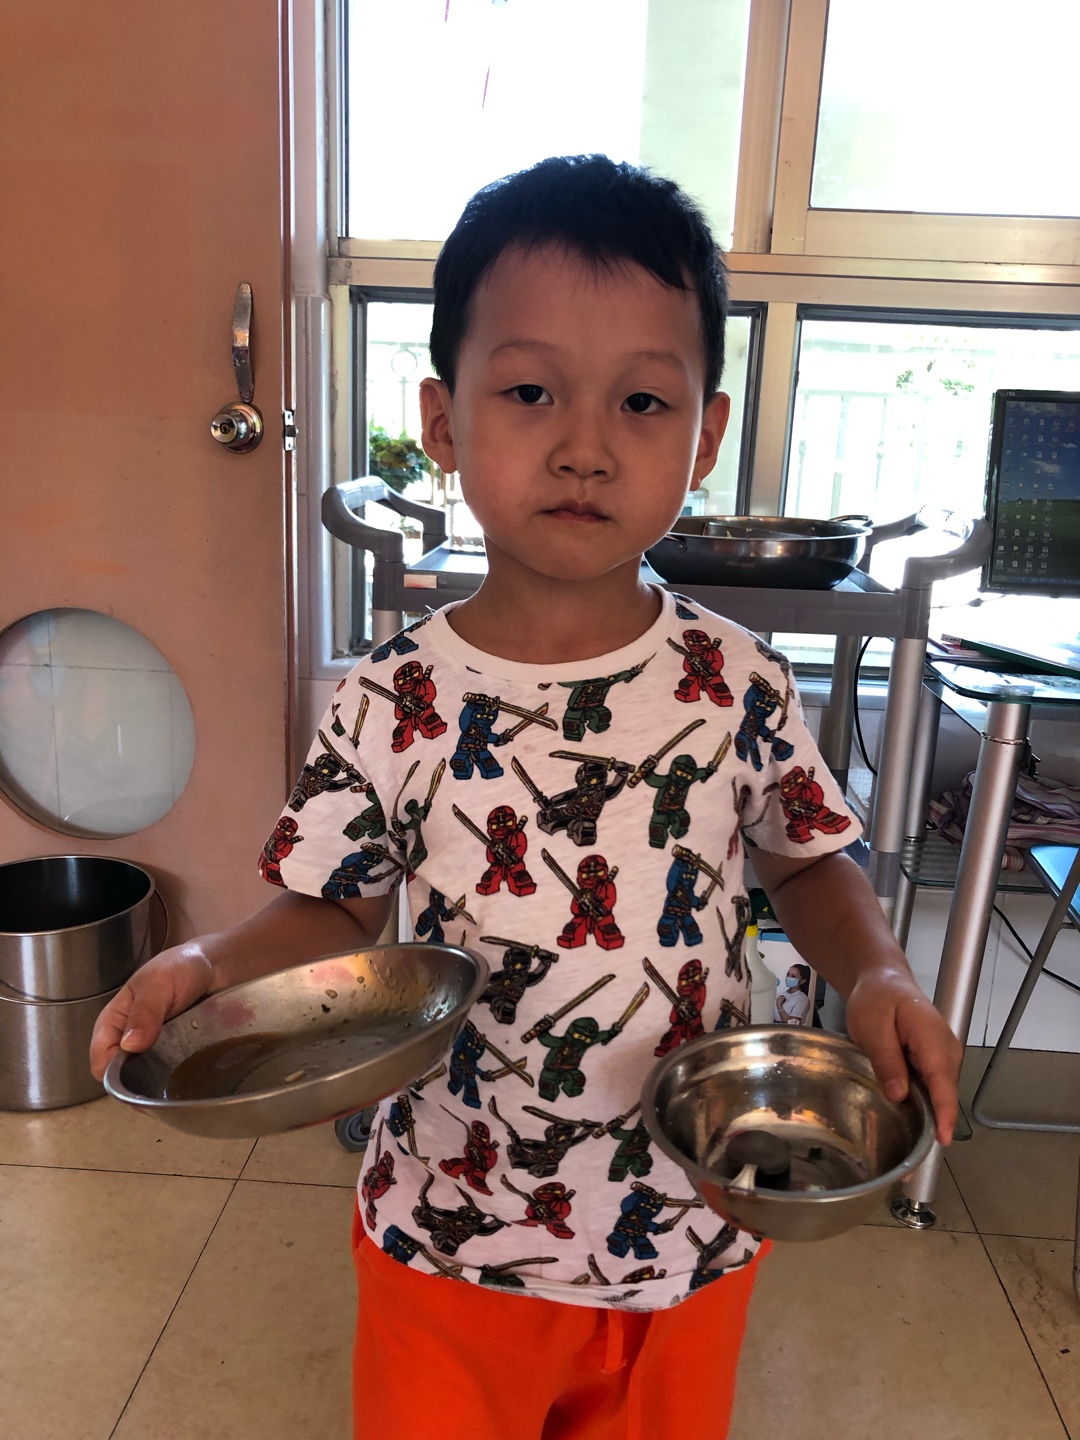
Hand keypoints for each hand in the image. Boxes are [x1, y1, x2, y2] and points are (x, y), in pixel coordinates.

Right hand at [89, 944, 213, 1080]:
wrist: (215, 965)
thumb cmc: (179, 967)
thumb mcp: (159, 983)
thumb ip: (144, 1012)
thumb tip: (129, 1046)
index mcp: (113, 1023)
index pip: (101, 1059)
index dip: (115, 1074)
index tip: (140, 1078)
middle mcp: (128, 1041)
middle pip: (123, 1076)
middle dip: (139, 1085)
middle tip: (165, 1084)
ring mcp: (152, 1049)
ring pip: (147, 1079)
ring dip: (159, 1083)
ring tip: (180, 1083)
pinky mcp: (174, 1054)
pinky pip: (168, 1075)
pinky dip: (176, 1078)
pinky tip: (191, 1077)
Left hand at [844, 968, 961, 1145]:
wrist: (884, 979)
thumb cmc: (876, 998)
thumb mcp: (872, 1025)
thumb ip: (887, 1059)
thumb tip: (899, 1095)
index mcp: (933, 1040)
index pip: (943, 1084)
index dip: (944, 1115)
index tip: (942, 1142)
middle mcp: (947, 1052)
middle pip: (944, 1096)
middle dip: (933, 1126)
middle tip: (910, 1162)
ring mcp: (944, 1057)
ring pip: (938, 1095)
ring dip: (927, 1119)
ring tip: (907, 1152)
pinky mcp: (936, 1062)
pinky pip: (932, 1089)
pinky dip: (923, 1105)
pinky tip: (907, 1124)